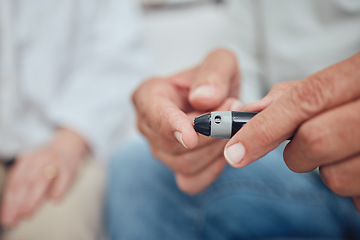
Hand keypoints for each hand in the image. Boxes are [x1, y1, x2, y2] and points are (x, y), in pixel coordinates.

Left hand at [0, 128, 88, 226]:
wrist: (69, 146)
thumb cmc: (48, 164)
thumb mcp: (32, 170)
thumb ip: (22, 188)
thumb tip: (10, 212)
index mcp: (26, 161)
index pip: (15, 183)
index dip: (9, 201)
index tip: (6, 218)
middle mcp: (39, 160)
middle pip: (26, 182)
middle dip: (18, 202)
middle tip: (13, 219)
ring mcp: (55, 162)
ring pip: (42, 179)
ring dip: (33, 197)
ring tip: (27, 213)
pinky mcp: (69, 167)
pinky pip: (64, 178)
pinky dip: (59, 188)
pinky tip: (55, 200)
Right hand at [133, 49, 241, 193]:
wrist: (218, 99)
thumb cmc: (213, 80)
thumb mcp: (220, 62)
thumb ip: (213, 73)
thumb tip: (203, 99)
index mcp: (149, 96)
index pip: (153, 114)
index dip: (171, 126)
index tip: (190, 136)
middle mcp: (148, 127)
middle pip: (173, 144)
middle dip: (211, 132)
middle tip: (235, 108)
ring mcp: (160, 151)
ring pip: (186, 164)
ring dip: (216, 147)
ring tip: (231, 125)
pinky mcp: (177, 170)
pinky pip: (193, 182)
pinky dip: (213, 169)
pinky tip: (223, 149)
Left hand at [223, 52, 359, 210]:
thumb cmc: (359, 97)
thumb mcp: (338, 83)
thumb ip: (296, 93)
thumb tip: (251, 110)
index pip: (305, 100)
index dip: (264, 128)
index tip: (234, 152)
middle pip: (314, 141)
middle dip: (296, 152)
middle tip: (305, 146)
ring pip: (334, 177)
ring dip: (326, 169)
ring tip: (343, 152)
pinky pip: (355, 195)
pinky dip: (350, 185)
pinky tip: (357, 164)